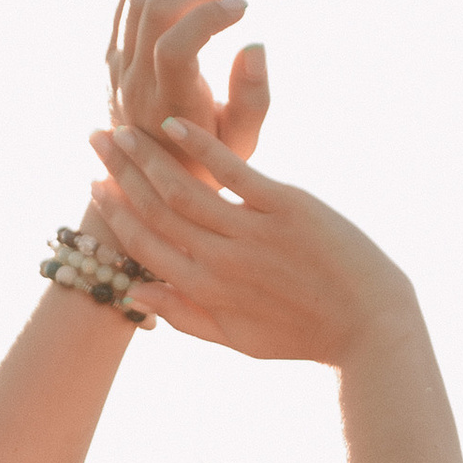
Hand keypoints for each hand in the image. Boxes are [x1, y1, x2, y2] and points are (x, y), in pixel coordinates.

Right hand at [85, 116, 417, 367]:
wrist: (368, 325)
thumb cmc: (303, 334)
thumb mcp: (236, 338)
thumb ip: (183, 316)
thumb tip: (133, 293)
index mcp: (204, 291)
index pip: (144, 244)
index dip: (114, 213)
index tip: (94, 184)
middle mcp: (219, 261)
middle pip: (154, 209)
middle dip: (119, 173)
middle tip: (96, 141)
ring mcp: (250, 232)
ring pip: (182, 187)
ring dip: (146, 156)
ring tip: (123, 131)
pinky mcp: (284, 207)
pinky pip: (230, 171)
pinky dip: (198, 145)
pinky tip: (172, 125)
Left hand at [104, 0, 269, 178]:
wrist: (146, 178)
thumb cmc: (204, 160)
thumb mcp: (240, 143)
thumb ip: (252, 100)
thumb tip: (253, 47)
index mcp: (169, 107)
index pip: (174, 47)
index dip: (208, 17)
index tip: (243, 9)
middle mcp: (135, 84)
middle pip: (153, 11)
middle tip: (233, 1)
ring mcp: (117, 67)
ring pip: (137, 0)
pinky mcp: (110, 57)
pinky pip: (124, 4)